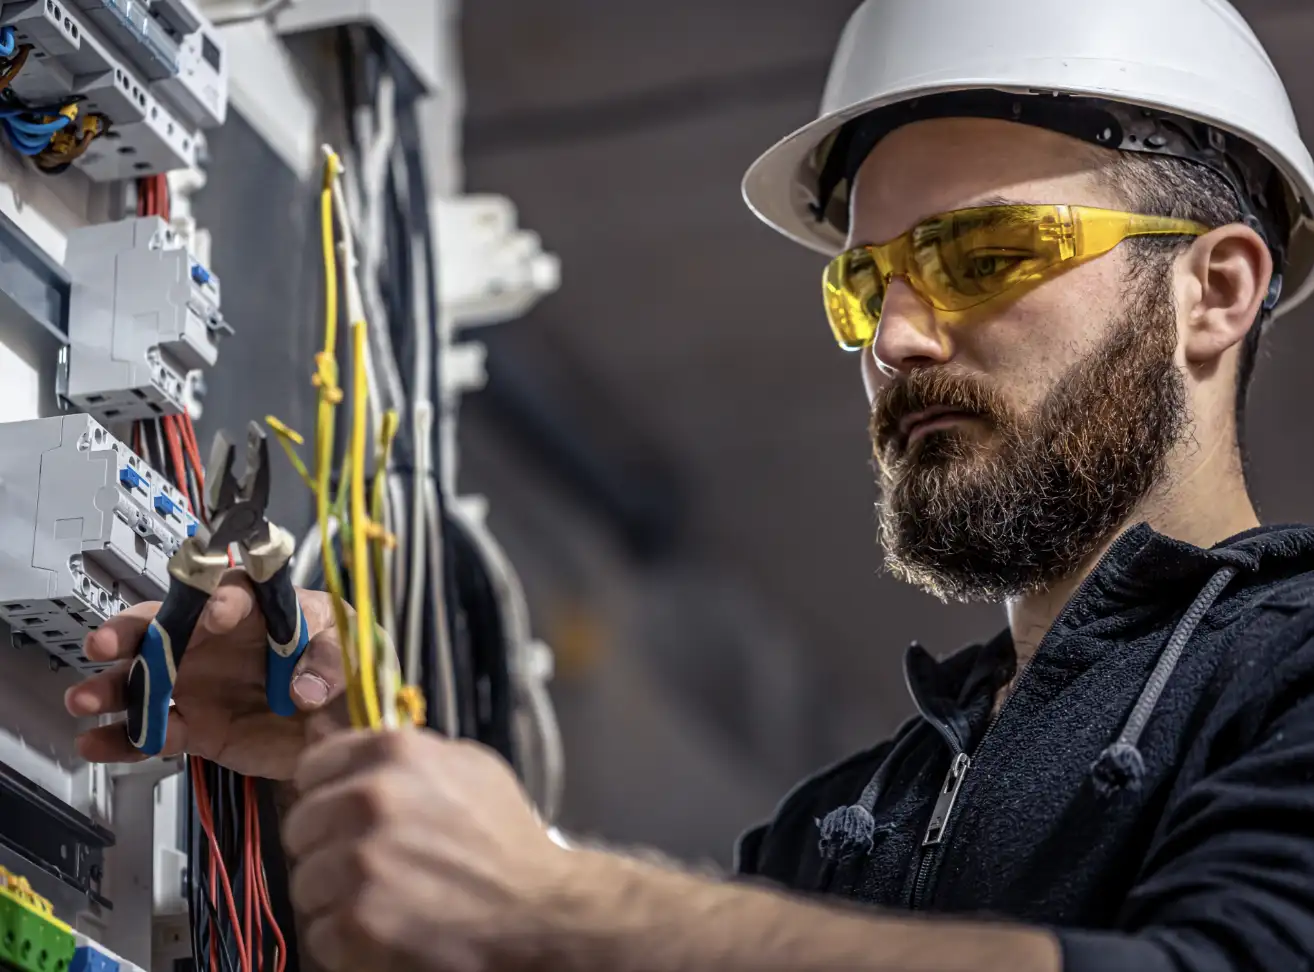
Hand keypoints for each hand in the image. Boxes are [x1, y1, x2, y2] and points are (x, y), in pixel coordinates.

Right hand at [64, 572, 348, 778]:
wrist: (345, 727)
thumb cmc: (348, 669)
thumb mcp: (353, 651)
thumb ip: (331, 662)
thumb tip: (306, 687)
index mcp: (260, 609)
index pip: (233, 593)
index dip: (221, 600)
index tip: (215, 614)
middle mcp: (220, 641)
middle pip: (167, 627)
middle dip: (132, 632)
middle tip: (106, 643)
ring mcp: (202, 684)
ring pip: (147, 680)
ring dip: (113, 688)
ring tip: (84, 698)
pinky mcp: (198, 726)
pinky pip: (154, 731)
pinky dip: (124, 739)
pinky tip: (97, 741)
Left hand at [284, 720, 569, 971]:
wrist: (539, 911)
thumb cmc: (506, 839)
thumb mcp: (468, 766)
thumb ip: (408, 752)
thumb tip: (346, 742)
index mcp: (395, 752)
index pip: (312, 767)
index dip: (326, 793)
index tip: (341, 814)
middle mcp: (371, 799)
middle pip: (299, 826)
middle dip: (327, 847)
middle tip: (368, 865)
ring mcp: (360, 862)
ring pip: (304, 882)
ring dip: (335, 897)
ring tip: (382, 901)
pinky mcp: (357, 922)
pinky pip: (318, 933)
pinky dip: (346, 941)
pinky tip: (386, 931)